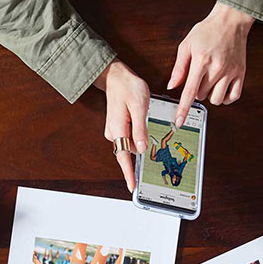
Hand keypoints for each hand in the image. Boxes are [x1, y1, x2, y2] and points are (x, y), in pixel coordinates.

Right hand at [95, 60, 150, 191]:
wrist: (116, 76)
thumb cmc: (128, 88)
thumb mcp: (139, 106)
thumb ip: (140, 128)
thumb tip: (141, 149)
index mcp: (118, 129)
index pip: (124, 156)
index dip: (129, 173)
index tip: (132, 186)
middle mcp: (114, 132)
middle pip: (127, 152)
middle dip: (138, 158)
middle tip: (149, 164)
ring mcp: (115, 130)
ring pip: (129, 144)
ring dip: (139, 144)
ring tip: (146, 132)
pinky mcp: (118, 127)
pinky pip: (128, 138)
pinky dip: (136, 138)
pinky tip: (142, 129)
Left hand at [169, 3, 253, 123]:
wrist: (230, 21)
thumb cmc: (207, 31)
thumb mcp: (187, 45)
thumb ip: (179, 67)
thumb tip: (172, 86)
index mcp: (201, 61)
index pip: (190, 92)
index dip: (183, 109)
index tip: (179, 121)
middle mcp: (217, 68)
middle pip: (202, 96)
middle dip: (196, 91)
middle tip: (198, 78)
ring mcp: (231, 72)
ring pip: (216, 99)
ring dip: (210, 96)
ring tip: (209, 83)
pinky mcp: (241, 73)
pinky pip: (234, 97)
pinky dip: (226, 98)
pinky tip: (221, 90)